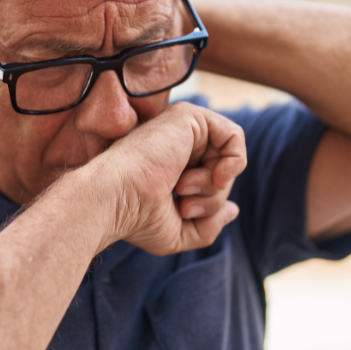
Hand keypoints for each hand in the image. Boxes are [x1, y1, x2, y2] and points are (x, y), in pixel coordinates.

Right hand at [92, 102, 246, 255]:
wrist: (115, 200)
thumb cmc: (136, 218)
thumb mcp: (178, 233)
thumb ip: (209, 224)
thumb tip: (234, 210)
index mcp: (172, 163)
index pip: (212, 180)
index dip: (209, 204)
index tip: (186, 212)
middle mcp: (176, 142)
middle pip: (223, 170)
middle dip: (213, 197)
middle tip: (184, 204)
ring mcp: (181, 127)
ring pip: (228, 156)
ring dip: (215, 185)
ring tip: (184, 189)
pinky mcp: (188, 117)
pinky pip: (235, 136)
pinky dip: (234, 162)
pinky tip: (216, 175)